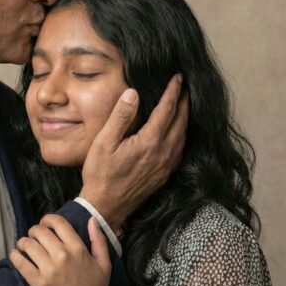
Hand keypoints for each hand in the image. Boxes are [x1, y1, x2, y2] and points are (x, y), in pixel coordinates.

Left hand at [9, 214, 110, 285]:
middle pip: (39, 231)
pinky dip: (15, 256)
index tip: (44, 224)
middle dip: (34, 231)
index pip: (58, 222)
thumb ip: (98, 240)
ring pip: (27, 244)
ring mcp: (49, 270)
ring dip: (23, 243)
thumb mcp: (104, 264)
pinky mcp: (38, 283)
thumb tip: (92, 219)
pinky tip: (16, 256)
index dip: (47, 219)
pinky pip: (20, 262)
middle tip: (33, 237)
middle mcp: (63, 256)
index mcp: (78, 249)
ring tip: (23, 247)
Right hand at [80, 74, 187, 228]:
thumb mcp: (104, 142)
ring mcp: (165, 166)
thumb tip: (133, 93)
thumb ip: (120, 117)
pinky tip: (178, 133)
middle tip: (185, 87)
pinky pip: (180, 150)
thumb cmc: (100, 175)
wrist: (105, 207)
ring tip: (183, 105)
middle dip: (184, 102)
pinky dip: (182, 135)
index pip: (167, 110)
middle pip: (181, 121)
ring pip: (183, 136)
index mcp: (149, 142)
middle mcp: (163, 153)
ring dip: (185, 118)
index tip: (178, 78)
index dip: (173, 91)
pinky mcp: (164, 175)